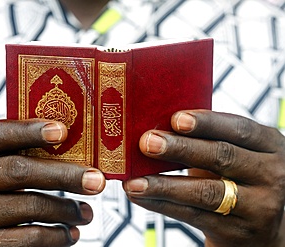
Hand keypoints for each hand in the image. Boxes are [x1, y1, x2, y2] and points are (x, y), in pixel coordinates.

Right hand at [0, 119, 104, 246]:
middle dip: (64, 175)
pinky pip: (29, 238)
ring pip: (30, 206)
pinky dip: (57, 235)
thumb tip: (69, 139)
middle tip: (96, 180)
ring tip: (86, 211)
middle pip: (19, 171)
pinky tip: (70, 232)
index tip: (63, 131)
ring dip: (67, 209)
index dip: (30, 131)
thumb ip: (14, 147)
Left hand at [123, 110, 284, 246]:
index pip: (238, 129)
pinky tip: (141, 196)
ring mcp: (259, 206)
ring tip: (134, 180)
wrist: (259, 228)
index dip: (207, 123)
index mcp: (269, 146)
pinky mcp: (238, 231)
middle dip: (180, 149)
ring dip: (164, 185)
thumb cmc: (237, 179)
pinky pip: (193, 216)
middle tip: (147, 143)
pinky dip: (162, 205)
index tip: (175, 118)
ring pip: (206, 192)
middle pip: (222, 157)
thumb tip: (156, 126)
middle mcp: (271, 174)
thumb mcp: (234, 154)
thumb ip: (207, 139)